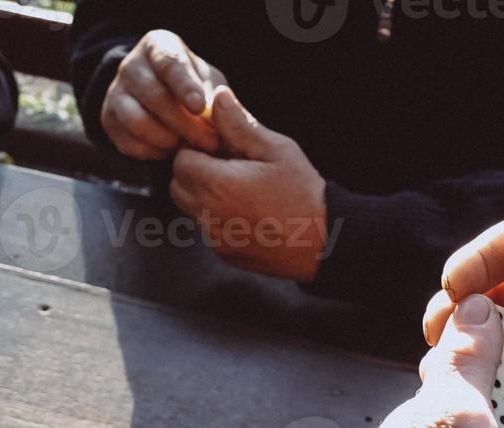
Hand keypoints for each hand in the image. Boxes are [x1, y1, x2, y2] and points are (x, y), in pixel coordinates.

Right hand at [100, 29, 225, 159]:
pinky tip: (169, 149)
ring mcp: (115, 92)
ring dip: (167, 140)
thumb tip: (216, 110)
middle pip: (155, 97)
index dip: (185, 86)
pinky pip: (129, 143)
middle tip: (209, 142)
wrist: (162, 101)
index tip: (199, 107)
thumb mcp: (209, 82)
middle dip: (185, 123)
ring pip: (138, 122)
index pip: (169, 63)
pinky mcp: (108, 119)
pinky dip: (153, 152)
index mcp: (158, 46)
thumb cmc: (193, 87)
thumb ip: (214, 95)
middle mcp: (131, 65)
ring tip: (187, 145)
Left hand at [170, 87, 328, 281]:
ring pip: (191, 209)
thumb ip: (239, 125)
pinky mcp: (224, 253)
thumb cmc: (304, 193)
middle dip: (196, 171)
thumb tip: (217, 98)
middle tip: (229, 166)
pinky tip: (249, 211)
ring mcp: (215, 239)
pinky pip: (208, 229)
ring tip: (242, 188)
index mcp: (218, 185)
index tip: (221, 148)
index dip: (197, 149)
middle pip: (179, 185)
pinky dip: (219, 217)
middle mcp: (209, 215)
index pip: (181, 159)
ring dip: (206, 195)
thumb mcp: (275, 150)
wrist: (324, 241)